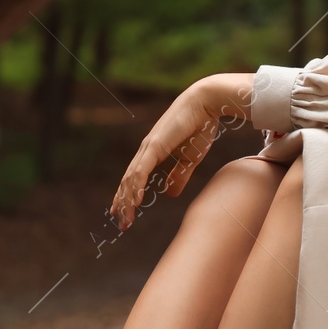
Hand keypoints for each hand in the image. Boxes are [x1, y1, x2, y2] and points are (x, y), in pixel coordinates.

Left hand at [109, 73, 250, 230]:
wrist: (206, 104)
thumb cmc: (200, 128)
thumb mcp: (189, 159)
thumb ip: (179, 176)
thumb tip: (169, 194)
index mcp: (152, 153)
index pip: (134, 178)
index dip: (127, 196)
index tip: (123, 213)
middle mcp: (146, 150)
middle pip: (128, 181)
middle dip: (123, 203)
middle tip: (121, 224)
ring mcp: (148, 147)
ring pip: (132, 179)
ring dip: (127, 200)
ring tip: (126, 219)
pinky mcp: (154, 145)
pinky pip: (141, 170)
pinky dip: (136, 186)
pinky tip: (135, 201)